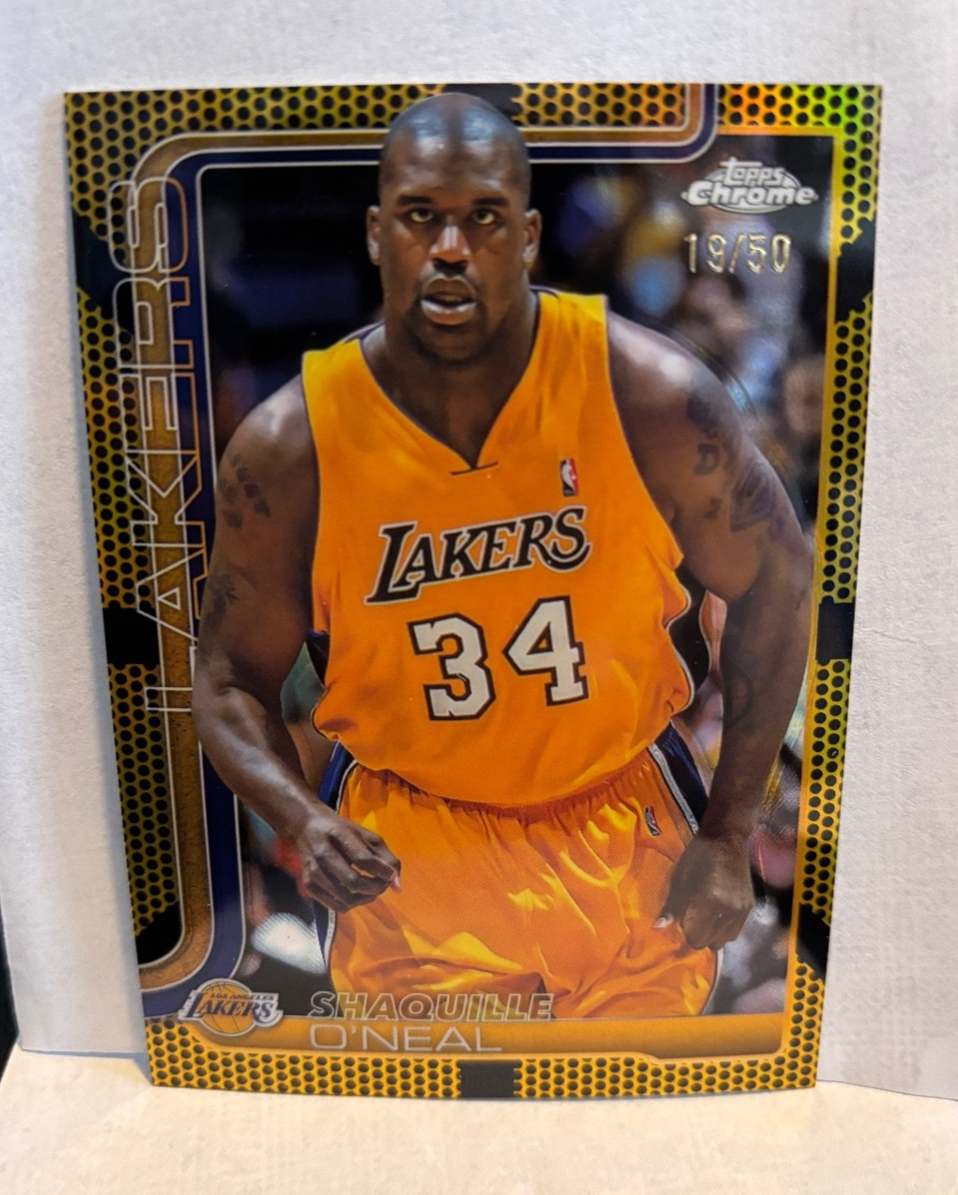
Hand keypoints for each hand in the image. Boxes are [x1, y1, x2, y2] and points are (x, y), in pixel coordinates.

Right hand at [293, 806, 400, 913]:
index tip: (390, 875)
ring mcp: (313, 871)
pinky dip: (352, 904)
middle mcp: (323, 854)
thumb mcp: (365, 834)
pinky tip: (357, 894)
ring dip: (365, 898)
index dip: (381, 871)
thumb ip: (385, 857)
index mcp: (339, 835)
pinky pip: (336, 905)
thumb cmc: (340, 830)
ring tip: (372, 890)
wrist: (305, 828)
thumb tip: (397, 887)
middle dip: (375, 888)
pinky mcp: (308, 885)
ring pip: (345, 898)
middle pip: (353, 881)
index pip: (362, 858)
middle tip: (383, 885)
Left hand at [655, 831, 753, 949]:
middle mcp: (727, 909)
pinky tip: (717, 914)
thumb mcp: (679, 879)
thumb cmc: (697, 857)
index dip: (686, 932)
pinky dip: (725, 928)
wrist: (726, 840)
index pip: (696, 938)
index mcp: (707, 901)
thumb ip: (672, 906)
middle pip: (711, 942)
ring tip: (705, 917)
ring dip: (713, 934)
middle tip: (693, 918)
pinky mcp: (749, 907)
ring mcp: (741, 909)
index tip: (682, 919)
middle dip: (699, 935)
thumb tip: (657, 928)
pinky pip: (736, 930)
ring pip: (725, 939)